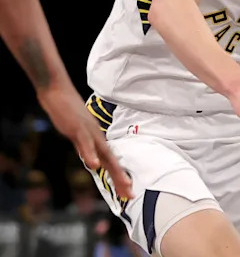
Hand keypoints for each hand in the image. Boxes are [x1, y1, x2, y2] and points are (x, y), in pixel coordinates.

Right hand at [36, 84, 133, 199]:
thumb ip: (85, 146)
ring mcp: (89, 133)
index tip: (127, 192)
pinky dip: (90, 155)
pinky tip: (94, 166)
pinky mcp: (78, 129)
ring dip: (114, 170)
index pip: (111, 161)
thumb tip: (91, 159)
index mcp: (97, 140)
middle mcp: (97, 137)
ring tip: (123, 185)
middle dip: (122, 179)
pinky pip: (85, 144)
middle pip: (112, 161)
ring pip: (104, 154)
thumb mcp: (78, 133)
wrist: (59, 93)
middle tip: (131, 195)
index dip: (119, 177)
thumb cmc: (68, 112)